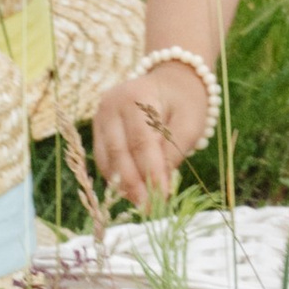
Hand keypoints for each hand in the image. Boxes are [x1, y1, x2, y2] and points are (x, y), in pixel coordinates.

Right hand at [92, 57, 212, 209]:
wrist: (171, 79)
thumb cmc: (185, 101)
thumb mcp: (190, 123)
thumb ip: (173, 152)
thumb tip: (159, 186)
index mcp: (137, 97)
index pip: (141, 142)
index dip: (150, 173)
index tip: (162, 197)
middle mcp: (111, 104)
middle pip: (118, 153)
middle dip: (134, 185)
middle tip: (149, 208)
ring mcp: (100, 116)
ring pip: (107, 159)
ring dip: (123, 185)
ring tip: (142, 204)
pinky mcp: (98, 128)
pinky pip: (104, 159)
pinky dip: (117, 177)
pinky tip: (132, 191)